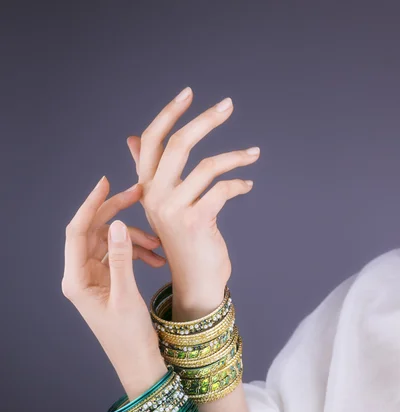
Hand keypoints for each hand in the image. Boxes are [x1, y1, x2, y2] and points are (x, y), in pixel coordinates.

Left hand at [61, 176, 166, 396]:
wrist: (139, 364)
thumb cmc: (130, 338)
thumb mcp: (126, 296)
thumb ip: (122, 259)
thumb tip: (119, 225)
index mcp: (76, 280)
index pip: (77, 231)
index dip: (91, 204)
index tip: (106, 183)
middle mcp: (81, 276)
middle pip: (93, 232)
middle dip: (116, 214)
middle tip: (139, 196)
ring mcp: (94, 279)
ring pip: (110, 243)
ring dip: (134, 238)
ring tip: (158, 244)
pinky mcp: (107, 283)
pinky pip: (119, 256)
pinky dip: (137, 252)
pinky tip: (156, 258)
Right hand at [126, 87, 259, 317]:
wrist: (195, 281)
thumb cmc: (184, 241)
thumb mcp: (164, 205)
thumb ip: (151, 172)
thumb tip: (132, 137)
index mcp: (146, 189)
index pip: (150, 142)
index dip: (168, 114)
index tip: (188, 93)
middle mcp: (155, 197)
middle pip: (179, 145)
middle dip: (206, 120)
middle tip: (228, 105)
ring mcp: (174, 210)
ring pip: (206, 165)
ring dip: (235, 156)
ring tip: (253, 154)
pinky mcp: (196, 221)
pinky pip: (222, 189)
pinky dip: (239, 183)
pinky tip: (247, 184)